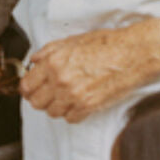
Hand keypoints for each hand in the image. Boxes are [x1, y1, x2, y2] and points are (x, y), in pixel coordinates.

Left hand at [19, 19, 159, 122]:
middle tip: (48, 95)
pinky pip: (71, 119)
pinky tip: (78, 103)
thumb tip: (34, 61)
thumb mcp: (72, 40)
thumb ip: (48, 51)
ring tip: (65, 98)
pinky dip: (72, 113)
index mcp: (53, 62)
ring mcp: (74, 95)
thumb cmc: (106, 44)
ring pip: (52, 112)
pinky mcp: (89, 106)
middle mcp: (60, 80)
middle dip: (40, 99)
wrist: (132, 53)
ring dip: (56, 107)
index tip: (31, 89)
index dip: (27, 88)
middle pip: (36, 102)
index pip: (27, 85)